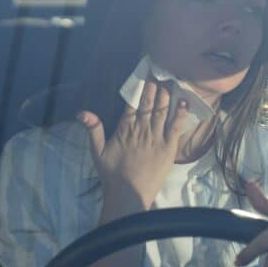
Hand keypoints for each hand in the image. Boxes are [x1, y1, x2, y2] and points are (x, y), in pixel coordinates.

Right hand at [78, 77, 188, 209]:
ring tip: (171, 81)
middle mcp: (141, 128)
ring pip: (163, 110)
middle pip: (149, 103)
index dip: (140, 87)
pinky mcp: (168, 147)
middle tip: (160, 72)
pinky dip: (181, 114)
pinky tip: (185, 102)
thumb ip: (93, 130)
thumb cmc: (112, 175)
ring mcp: (156, 136)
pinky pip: (176, 126)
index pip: (133, 102)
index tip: (145, 74)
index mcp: (125, 128)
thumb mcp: (97, 152)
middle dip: (154, 86)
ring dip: (167, 95)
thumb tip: (82, 112)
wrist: (128, 194)